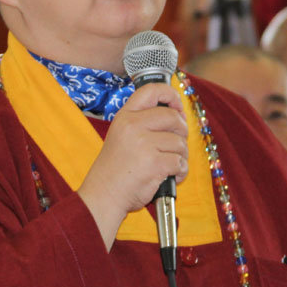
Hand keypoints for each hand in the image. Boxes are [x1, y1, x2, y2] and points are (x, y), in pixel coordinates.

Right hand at [77, 83, 188, 249]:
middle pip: (173, 117)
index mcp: (125, 117)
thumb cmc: (116, 169)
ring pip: (180, 142)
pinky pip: (180, 162)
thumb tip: (177, 114)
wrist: (104, 195)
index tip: (177, 106)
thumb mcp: (122, 136)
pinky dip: (180, 172)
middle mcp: (133, 126)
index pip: (151, 91)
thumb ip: (143, 122)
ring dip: (180, 156)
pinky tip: (169, 177)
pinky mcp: (155, 163)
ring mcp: (144, 144)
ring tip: (168, 165)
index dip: (170, 95)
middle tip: (175, 144)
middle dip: (181, 132)